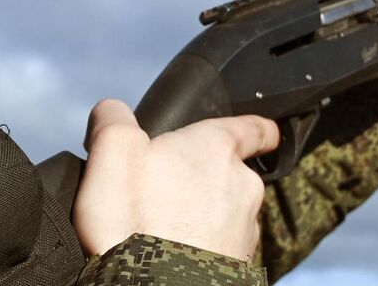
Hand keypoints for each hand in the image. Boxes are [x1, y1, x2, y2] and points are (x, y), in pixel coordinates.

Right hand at [72, 99, 279, 259]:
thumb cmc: (135, 221)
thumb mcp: (112, 151)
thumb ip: (115, 118)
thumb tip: (113, 110)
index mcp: (217, 150)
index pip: (255, 129)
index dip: (257, 129)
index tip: (265, 133)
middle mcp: (243, 187)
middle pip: (231, 174)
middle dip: (205, 180)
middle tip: (164, 193)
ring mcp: (245, 232)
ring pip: (228, 214)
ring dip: (203, 217)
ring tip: (161, 230)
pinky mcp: (239, 266)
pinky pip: (222, 248)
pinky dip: (202, 248)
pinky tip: (170, 254)